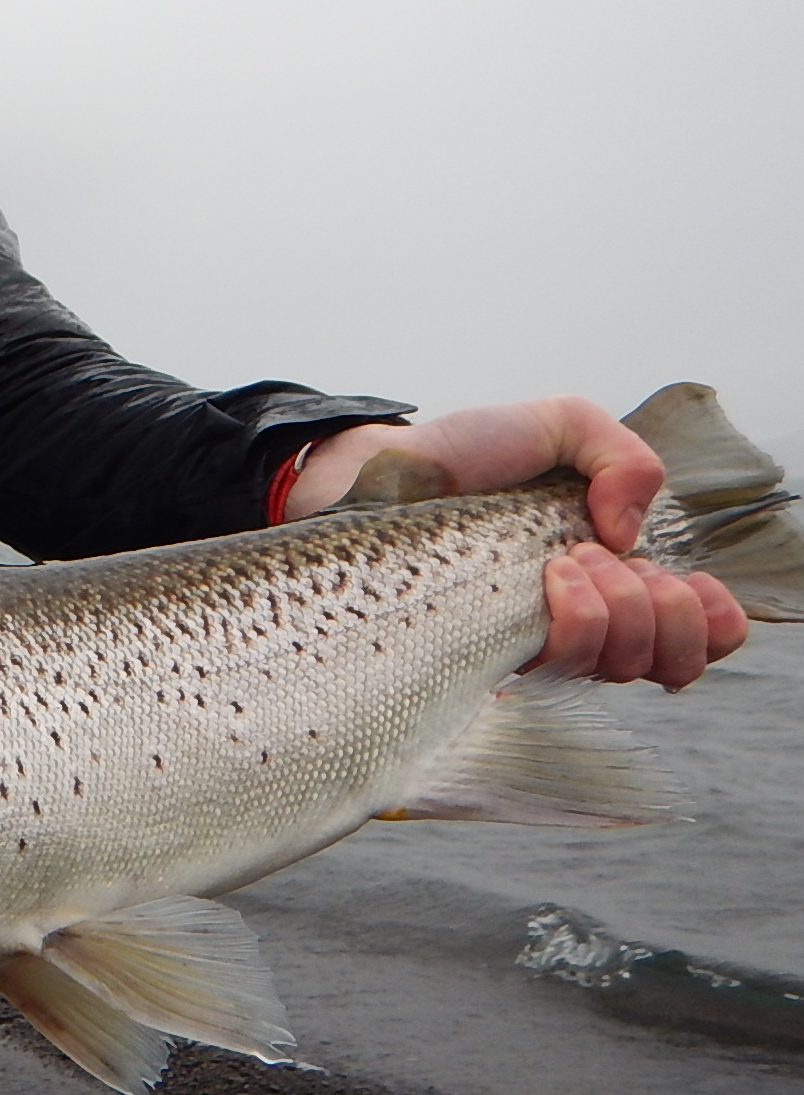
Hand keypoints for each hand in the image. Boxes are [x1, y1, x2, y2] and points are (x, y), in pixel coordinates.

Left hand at [281, 396, 746, 687]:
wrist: (385, 472)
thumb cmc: (464, 453)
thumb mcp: (562, 425)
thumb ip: (625, 457)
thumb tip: (629, 537)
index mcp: (610, 575)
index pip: (694, 637)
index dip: (710, 623)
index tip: (685, 582)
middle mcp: (581, 619)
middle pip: (671, 662)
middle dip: (662, 608)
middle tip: (595, 552)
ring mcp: (537, 644)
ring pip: (621, 668)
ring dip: (617, 607)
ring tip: (563, 560)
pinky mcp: (493, 659)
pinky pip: (566, 669)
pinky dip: (578, 620)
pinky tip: (549, 577)